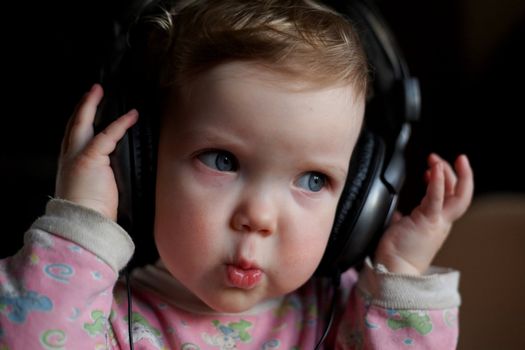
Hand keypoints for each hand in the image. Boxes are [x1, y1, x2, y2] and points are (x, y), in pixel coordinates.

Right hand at [55, 84, 138, 219]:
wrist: (82, 223)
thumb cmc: (91, 211)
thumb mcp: (93, 187)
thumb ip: (100, 173)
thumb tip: (115, 168)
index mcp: (70, 164)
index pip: (73, 137)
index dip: (79, 121)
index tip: (86, 109)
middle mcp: (69, 157)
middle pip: (73, 124)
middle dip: (83, 105)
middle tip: (93, 90)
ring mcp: (77, 156)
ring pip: (82, 123)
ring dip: (92, 104)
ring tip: (100, 91)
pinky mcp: (90, 159)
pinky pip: (107, 135)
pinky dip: (120, 124)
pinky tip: (132, 115)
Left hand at [374, 153, 473, 274]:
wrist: (393, 270)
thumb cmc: (395, 254)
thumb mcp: (402, 230)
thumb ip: (403, 220)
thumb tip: (398, 214)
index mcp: (436, 223)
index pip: (448, 197)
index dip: (443, 180)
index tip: (430, 169)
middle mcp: (441, 222)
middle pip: (458, 193)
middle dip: (454, 172)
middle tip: (438, 158)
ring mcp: (436, 222)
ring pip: (454, 194)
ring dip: (446, 172)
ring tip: (435, 159)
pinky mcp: (427, 221)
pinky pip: (436, 198)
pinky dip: (437, 181)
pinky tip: (434, 168)